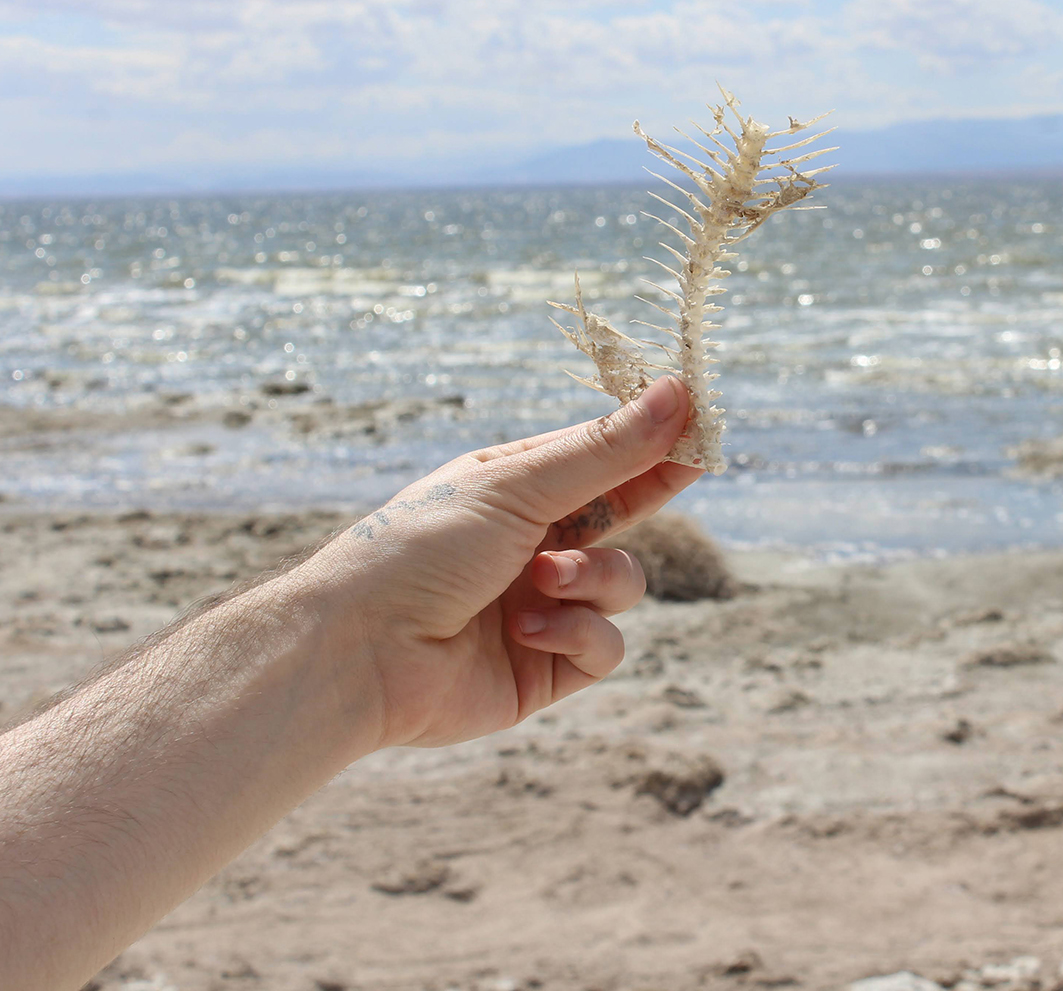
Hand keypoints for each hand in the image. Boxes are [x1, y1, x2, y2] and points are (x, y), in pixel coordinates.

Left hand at [298, 374, 699, 747]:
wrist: (359, 653)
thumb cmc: (421, 550)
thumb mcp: (519, 486)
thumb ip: (607, 451)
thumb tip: (678, 391)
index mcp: (514, 489)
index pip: (602, 457)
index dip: (654, 442)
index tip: (703, 421)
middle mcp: (531, 545)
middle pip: (622, 514)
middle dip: (652, 492)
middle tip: (695, 463)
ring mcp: (541, 608)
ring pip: (622, 583)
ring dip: (594, 578)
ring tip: (543, 579)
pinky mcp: (544, 669)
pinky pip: (604, 646)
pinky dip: (576, 634)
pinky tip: (527, 631)